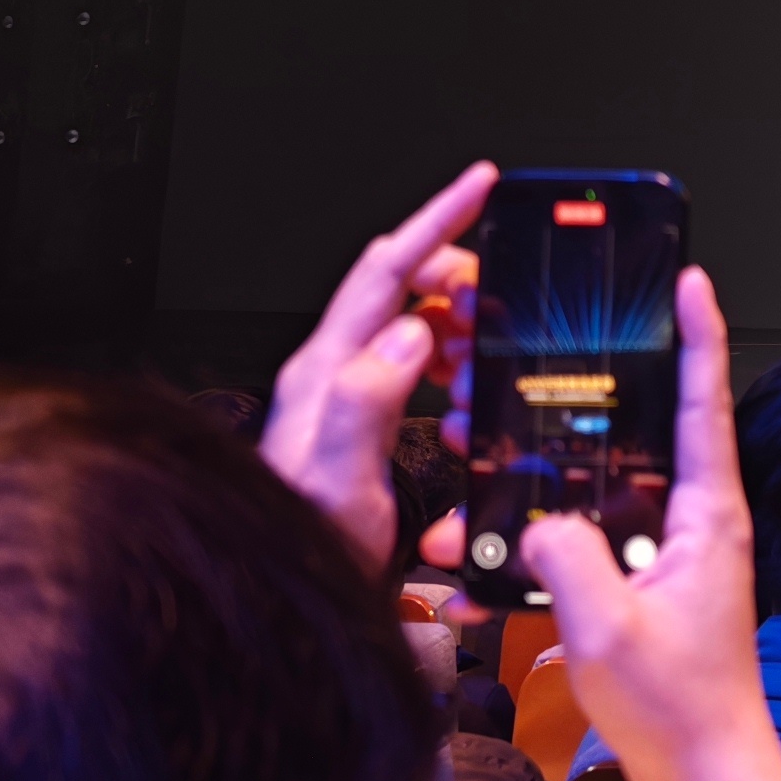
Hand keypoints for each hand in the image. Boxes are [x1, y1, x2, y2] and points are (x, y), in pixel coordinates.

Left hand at [262, 161, 488, 571]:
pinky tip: (461, 385)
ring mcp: (343, 389)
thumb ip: (367, 403)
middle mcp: (331, 371)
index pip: (386, 270)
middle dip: (458, 272)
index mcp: (327, 372)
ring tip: (482, 350)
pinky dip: (448, 355)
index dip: (437, 220)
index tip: (479, 185)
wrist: (278, 595)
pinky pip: (411, 356)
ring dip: (456, 319)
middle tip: (502, 292)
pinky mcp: (359, 412)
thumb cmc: (302, 548)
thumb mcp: (340, 483)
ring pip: (410, 317)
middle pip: (399, 282)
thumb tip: (410, 332)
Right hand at [522, 269, 775, 780]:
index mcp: (707, 516)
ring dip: (541, 493)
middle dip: (581, 408)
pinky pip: (587, 549)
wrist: (704, 773)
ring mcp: (669, 555)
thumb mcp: (608, 630)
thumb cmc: (680, 708)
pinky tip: (484, 570)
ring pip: (599, 497)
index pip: (704, 403)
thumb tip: (539, 526)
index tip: (688, 279)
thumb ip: (568, 560)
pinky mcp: (644, 587)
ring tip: (475, 489)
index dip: (698, 336)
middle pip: (638, 437)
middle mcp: (695, 523)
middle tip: (530, 374)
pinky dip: (541, 552)